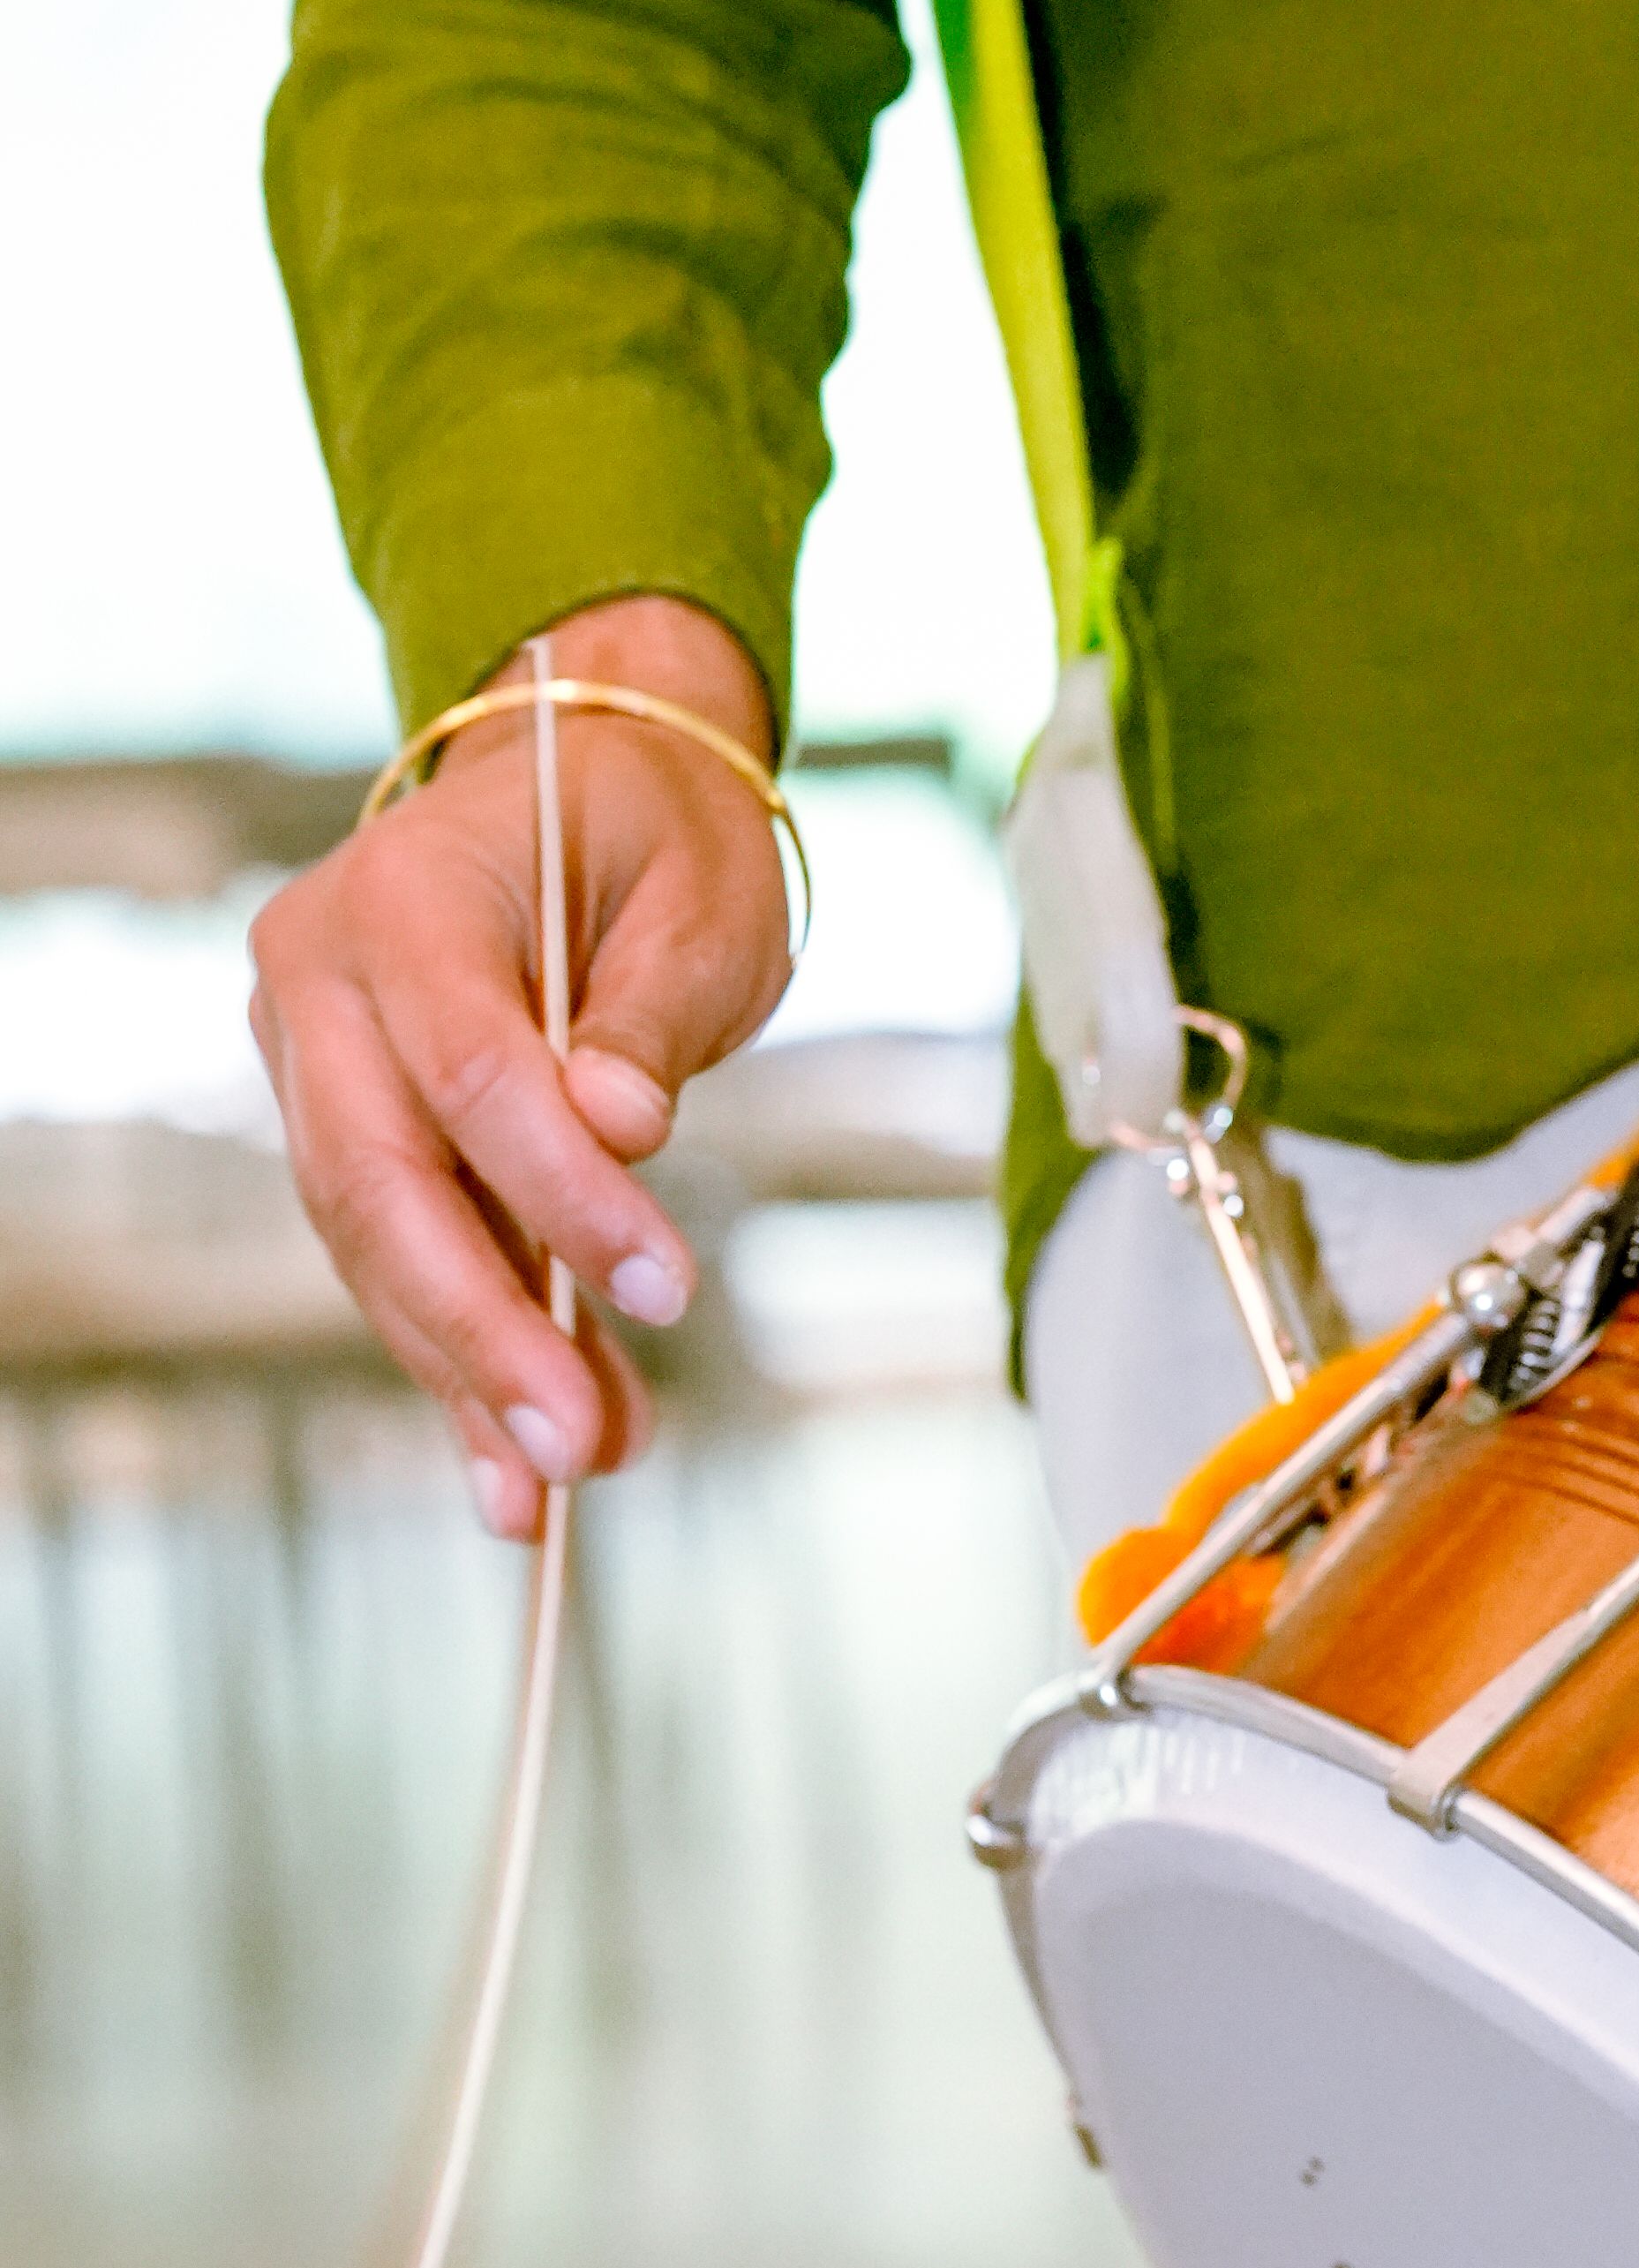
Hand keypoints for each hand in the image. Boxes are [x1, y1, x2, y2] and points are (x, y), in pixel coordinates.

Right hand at [250, 595, 794, 1533]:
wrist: (579, 788)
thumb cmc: (654, 836)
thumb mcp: (699, 902)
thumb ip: (650, 1017)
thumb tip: (618, 1128)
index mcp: (403, 896)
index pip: (472, 1072)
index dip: (563, 1194)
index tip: (667, 1290)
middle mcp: (319, 976)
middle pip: (379, 1181)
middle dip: (480, 1329)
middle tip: (577, 1449)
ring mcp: (310, 1055)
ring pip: (372, 1242)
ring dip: (470, 1370)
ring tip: (566, 1480)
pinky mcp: (337, 1122)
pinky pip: (392, 1254)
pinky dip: (458, 1356)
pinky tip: (513, 1461)